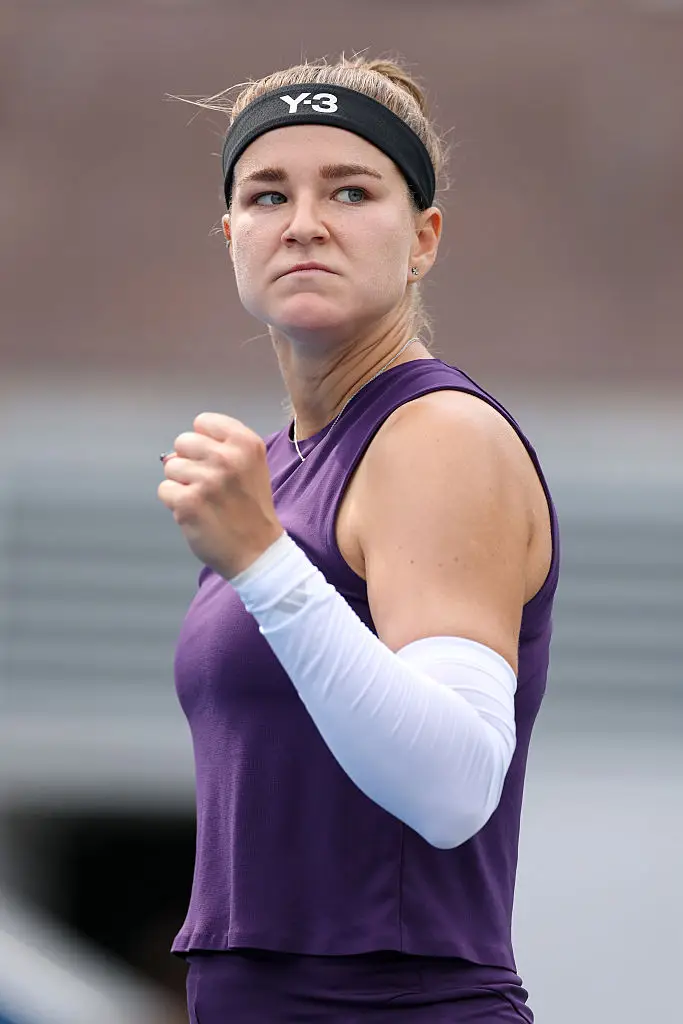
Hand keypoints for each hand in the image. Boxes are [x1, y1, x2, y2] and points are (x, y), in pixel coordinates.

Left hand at [157, 412, 283, 578]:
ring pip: (170, 466)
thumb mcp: (251, 466)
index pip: (203, 422)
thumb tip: (174, 452)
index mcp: (246, 444)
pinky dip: (175, 502)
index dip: (204, 442)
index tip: (216, 462)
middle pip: (183, 441)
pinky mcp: (188, 502)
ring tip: (204, 500)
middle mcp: (227, 458)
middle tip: (208, 484)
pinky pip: (164, 490)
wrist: (258, 551)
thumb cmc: (251, 508)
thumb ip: (221, 448)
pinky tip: (196, 512)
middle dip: (189, 461)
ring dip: (182, 483)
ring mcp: (207, 480)